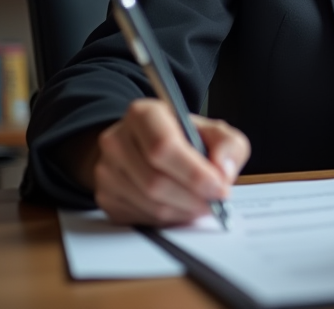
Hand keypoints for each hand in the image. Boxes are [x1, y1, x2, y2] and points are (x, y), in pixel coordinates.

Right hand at [86, 99, 248, 225]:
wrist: (146, 148)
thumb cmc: (184, 138)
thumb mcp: (213, 131)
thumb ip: (228, 145)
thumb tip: (223, 171)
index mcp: (143, 114)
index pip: (163, 146)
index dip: (194, 172)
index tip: (219, 187)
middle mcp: (117, 140)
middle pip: (155, 180)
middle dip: (193, 197)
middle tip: (216, 202)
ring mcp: (106, 170)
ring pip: (149, 204)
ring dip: (183, 211)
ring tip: (202, 204)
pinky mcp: (105, 196)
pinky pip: (140, 218)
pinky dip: (168, 219)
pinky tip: (181, 208)